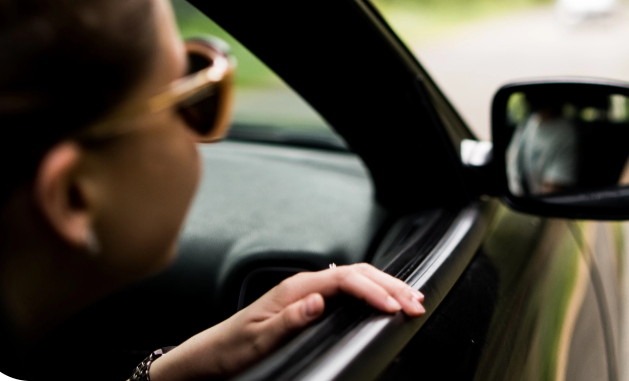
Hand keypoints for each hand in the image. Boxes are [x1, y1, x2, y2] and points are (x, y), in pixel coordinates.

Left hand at [149, 263, 425, 380]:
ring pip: (356, 278)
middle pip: (357, 273)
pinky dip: (373, 291)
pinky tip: (384, 298)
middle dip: (391, 285)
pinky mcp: (309, 301)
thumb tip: (318, 301)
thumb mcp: (258, 340)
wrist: (210, 354)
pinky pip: (349, 288)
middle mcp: (304, 284)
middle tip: (417, 301)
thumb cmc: (232, 349)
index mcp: (295, 288)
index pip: (345, 279)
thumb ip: (289, 319)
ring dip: (386, 285)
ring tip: (412, 297)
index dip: (373, 291)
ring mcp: (308, 291)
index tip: (393, 307)